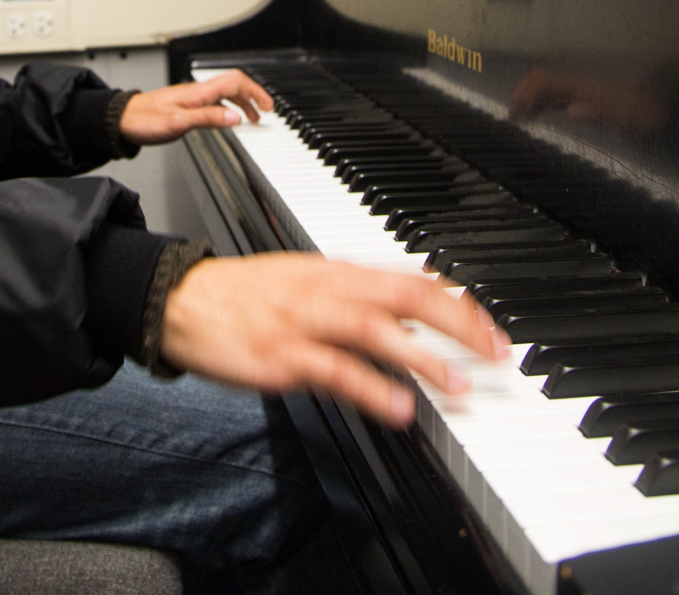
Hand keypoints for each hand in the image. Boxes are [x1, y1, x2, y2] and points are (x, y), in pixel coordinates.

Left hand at [118, 71, 272, 145]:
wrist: (121, 120)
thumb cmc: (144, 120)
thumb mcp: (178, 123)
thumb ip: (208, 119)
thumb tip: (235, 118)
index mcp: (198, 92)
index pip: (235, 82)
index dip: (255, 91)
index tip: (268, 106)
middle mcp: (197, 92)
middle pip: (233, 86)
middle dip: (253, 97)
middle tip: (266, 112)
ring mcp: (192, 98)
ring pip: (224, 95)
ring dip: (241, 104)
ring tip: (251, 119)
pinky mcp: (186, 105)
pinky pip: (214, 103)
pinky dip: (227, 110)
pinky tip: (226, 120)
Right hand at [158, 253, 507, 427]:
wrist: (185, 300)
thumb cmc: (247, 294)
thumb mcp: (309, 279)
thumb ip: (360, 293)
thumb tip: (413, 306)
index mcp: (339, 271)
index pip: (414, 280)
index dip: (459, 305)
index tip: (491, 332)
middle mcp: (328, 290)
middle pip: (405, 297)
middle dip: (457, 325)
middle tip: (493, 354)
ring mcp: (305, 322)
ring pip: (374, 331)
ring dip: (422, 359)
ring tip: (457, 385)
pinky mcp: (282, 356)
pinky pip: (334, 371)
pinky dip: (370, 389)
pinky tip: (398, 408)